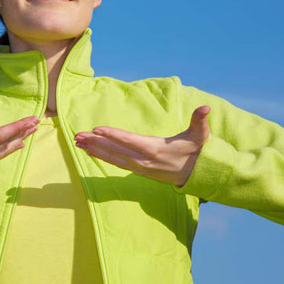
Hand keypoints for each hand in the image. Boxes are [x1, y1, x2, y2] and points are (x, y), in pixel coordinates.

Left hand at [74, 105, 210, 186]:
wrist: (196, 175)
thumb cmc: (195, 151)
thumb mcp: (199, 136)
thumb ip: (199, 121)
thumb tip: (206, 108)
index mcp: (155, 149)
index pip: (129, 141)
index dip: (113, 135)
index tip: (97, 129)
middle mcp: (143, 160)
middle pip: (115, 150)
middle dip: (95, 142)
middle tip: (77, 135)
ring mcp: (138, 167)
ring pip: (112, 158)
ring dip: (94, 149)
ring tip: (78, 142)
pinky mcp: (136, 170)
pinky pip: (115, 163)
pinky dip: (101, 157)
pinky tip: (89, 152)